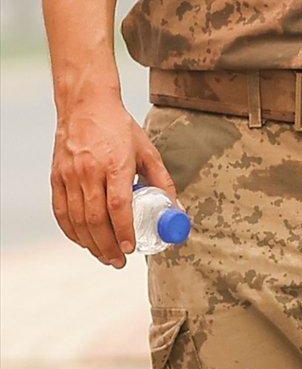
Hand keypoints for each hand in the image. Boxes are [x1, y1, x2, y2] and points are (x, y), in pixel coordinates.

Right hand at [51, 94, 177, 266]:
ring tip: (104, 256)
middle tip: (118, 262)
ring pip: (77, 220)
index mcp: (116, 163)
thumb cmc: (120, 128)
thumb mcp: (147, 150)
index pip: (118, 205)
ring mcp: (70, 175)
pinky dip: (72, 232)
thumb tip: (177, 209)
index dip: (124, 230)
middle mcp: (90, 171)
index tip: (130, 249)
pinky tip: (84, 241)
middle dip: (107, 246)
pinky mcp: (57, 178)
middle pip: (96, 219)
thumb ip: (162, 180)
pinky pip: (61, 213)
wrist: (86, 106)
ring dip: (90, 244)